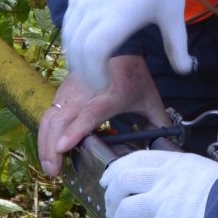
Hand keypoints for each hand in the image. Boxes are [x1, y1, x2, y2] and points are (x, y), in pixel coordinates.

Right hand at [38, 57, 169, 177]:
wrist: (118, 45)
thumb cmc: (134, 74)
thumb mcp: (150, 99)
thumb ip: (160, 122)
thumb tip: (172, 144)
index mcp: (110, 95)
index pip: (89, 114)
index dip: (75, 131)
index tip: (63, 147)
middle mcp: (86, 93)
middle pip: (61, 120)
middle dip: (52, 147)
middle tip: (53, 171)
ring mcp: (71, 91)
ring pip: (50, 117)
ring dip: (45, 142)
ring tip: (49, 166)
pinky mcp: (63, 90)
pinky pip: (49, 112)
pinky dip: (45, 132)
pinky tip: (49, 149)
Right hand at [63, 0, 190, 95]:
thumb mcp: (173, 12)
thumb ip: (177, 45)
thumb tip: (186, 70)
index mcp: (120, 16)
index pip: (94, 53)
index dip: (94, 74)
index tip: (104, 85)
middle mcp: (96, 6)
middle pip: (78, 47)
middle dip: (83, 70)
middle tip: (95, 83)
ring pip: (69, 31)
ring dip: (74, 53)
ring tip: (87, 66)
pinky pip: (70, 14)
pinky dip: (72, 33)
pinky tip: (83, 41)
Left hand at [102, 149, 217, 217]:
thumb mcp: (202, 169)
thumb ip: (182, 173)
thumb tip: (172, 183)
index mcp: (173, 163)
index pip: (135, 159)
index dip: (116, 169)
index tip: (108, 179)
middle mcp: (163, 179)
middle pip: (122, 182)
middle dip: (110, 197)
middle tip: (109, 209)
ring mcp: (163, 203)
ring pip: (125, 210)